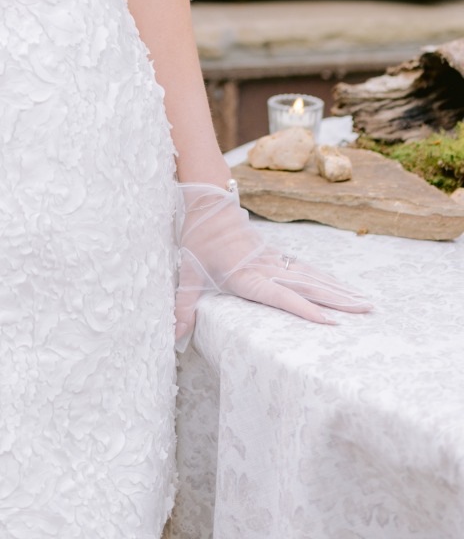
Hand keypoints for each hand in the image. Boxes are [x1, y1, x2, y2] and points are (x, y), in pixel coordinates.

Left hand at [176, 181, 371, 347]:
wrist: (207, 203)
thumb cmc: (197, 239)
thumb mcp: (186, 272)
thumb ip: (182, 305)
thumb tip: (172, 335)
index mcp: (246, 276)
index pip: (279, 295)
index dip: (303, 309)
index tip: (329, 322)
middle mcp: (266, 268)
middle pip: (307, 285)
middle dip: (337, 300)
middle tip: (366, 311)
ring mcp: (275, 260)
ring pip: (312, 275)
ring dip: (339, 289)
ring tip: (366, 302)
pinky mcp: (277, 254)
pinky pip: (307, 268)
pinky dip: (327, 278)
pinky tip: (342, 286)